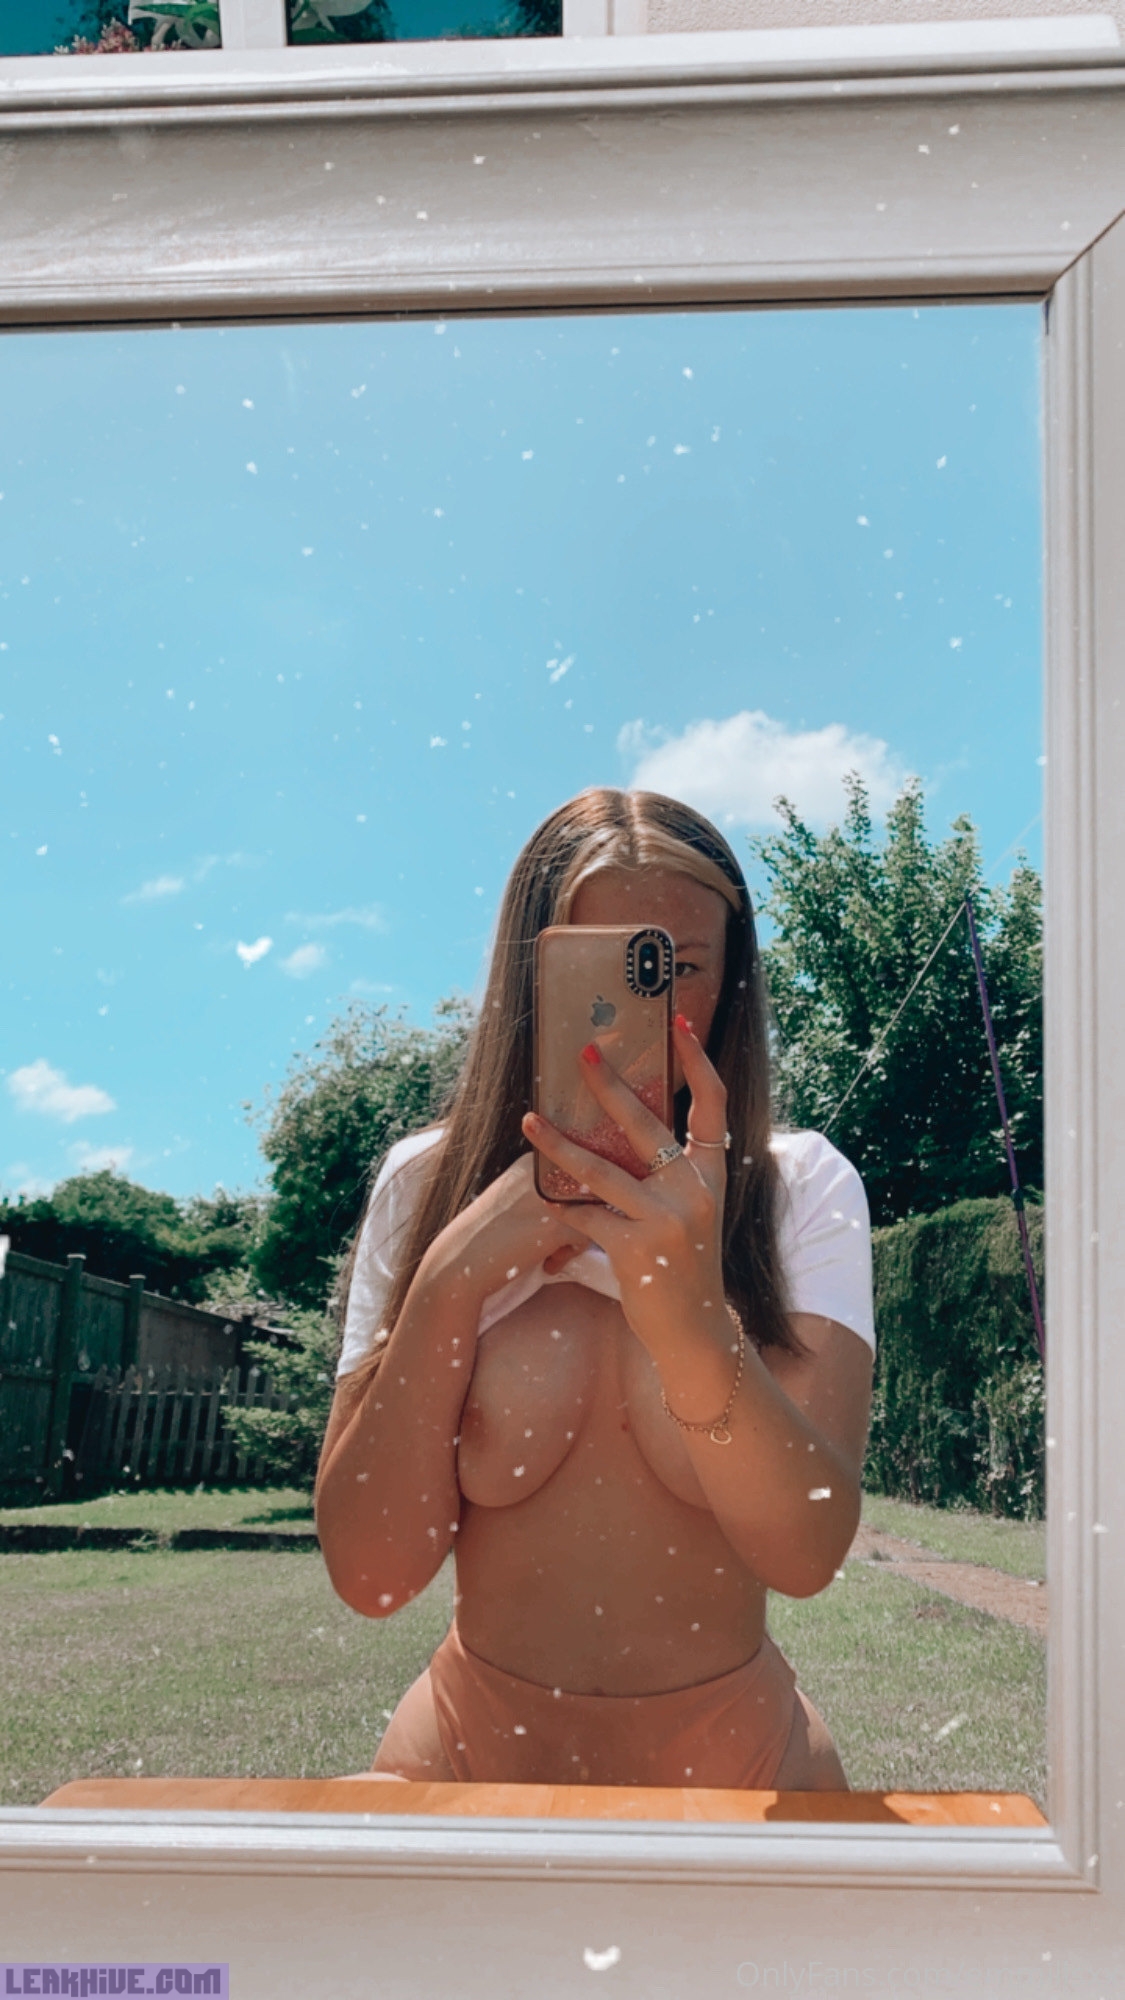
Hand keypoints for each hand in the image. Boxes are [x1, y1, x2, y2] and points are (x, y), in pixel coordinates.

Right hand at [418, 1150, 584, 1310]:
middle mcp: (545, 1168)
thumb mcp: (519, 1196)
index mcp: (535, 1157)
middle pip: (591, 1192)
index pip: (580, 1173)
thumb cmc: (492, 1233)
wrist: (461, 1260)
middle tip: (549, 1237)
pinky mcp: (557, 1223)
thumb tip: (595, 1196)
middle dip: (578, 1218)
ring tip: (548, 1250)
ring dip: (574, 1236)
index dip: (572, 1201)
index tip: (546, 1220)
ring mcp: (552, 1194)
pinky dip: (567, 1255)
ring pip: (593, 1214)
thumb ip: (550, 1188)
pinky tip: (546, 1261)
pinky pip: (586, 1238)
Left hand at [521, 1015, 729, 1356]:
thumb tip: (629, 1121)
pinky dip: (562, 1210)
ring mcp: (666, 1219)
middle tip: (582, 1051)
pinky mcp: (636, 1248)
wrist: (694, 1330)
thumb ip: (670, 1172)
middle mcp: (694, 1191)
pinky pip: (585, 1217)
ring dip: (557, 1144)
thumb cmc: (684, 1264)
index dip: (698, 1063)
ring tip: (529, 1121)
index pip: (712, 1106)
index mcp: (711, 1175)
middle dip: (608, 1084)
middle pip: (645, 1124)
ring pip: (599, 1170)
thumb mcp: (691, 1211)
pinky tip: (544, 1201)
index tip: (681, 1025)